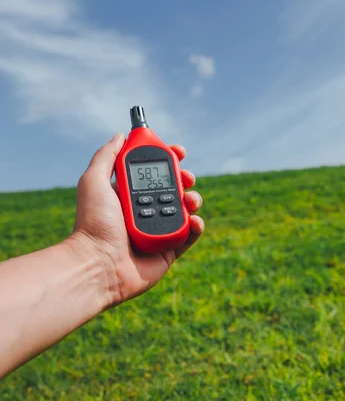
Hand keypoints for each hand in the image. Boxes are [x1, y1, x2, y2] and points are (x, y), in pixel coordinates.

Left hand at [71, 133, 203, 305]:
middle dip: (184, 178)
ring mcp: (157, 232)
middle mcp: (143, 212)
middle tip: (187, 177)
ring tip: (191, 200)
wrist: (98, 264)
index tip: (178, 151)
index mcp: (128, 195)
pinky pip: (189, 236)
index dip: (166, 160)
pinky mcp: (167, 252)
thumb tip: (121, 136)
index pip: (151, 173)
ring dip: (193, 200)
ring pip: (184, 211)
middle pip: (172, 189)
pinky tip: (194, 220)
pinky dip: (196, 227)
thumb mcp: (93, 181)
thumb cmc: (93, 224)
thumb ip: (106, 157)